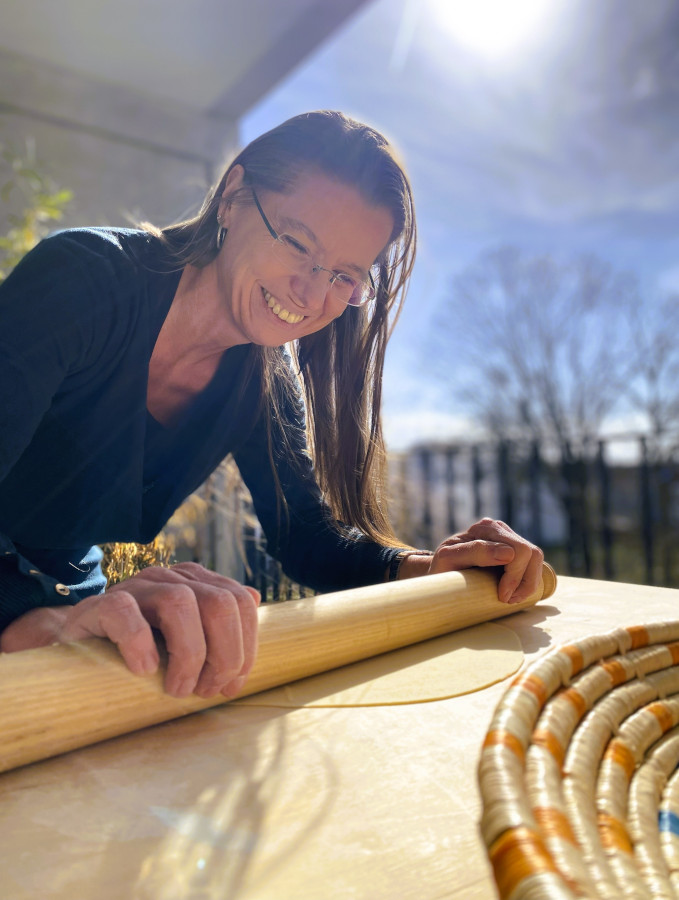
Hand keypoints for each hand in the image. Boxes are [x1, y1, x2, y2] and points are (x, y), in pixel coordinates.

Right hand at [0, 562, 259, 698]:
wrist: (79, 650)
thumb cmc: (142, 649)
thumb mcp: (185, 638)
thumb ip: (219, 622)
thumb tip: (255, 598)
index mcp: (196, 582)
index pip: (240, 601)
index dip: (245, 646)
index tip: (231, 685)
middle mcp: (170, 578)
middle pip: (219, 602)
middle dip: (224, 654)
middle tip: (205, 691)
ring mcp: (135, 588)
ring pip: (180, 604)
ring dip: (188, 655)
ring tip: (176, 689)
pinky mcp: (100, 605)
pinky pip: (124, 612)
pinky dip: (139, 644)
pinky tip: (143, 671)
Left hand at [399, 518, 543, 604]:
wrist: (439, 574)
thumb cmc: (442, 568)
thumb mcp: (449, 559)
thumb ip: (474, 551)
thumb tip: (507, 553)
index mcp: (485, 529)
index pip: (517, 551)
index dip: (514, 577)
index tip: (502, 596)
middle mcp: (499, 529)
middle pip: (531, 553)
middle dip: (524, 581)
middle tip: (508, 600)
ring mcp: (508, 538)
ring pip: (536, 558)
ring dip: (529, 582)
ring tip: (512, 598)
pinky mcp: (514, 552)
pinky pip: (534, 564)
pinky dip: (530, 582)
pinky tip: (515, 593)